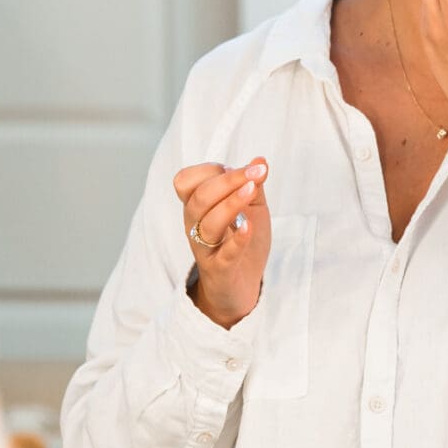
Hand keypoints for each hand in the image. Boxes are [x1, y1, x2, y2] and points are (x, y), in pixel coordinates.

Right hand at [173, 156, 270, 328]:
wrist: (241, 286)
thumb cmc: (241, 242)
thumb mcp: (252, 209)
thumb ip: (253, 185)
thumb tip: (260, 161)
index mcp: (197, 207)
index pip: (187, 181)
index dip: (212, 170)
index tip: (243, 171)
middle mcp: (195, 226)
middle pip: (199, 198)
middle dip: (227, 181)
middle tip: (257, 173)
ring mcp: (205, 249)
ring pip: (208, 223)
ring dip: (230, 204)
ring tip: (252, 192)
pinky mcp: (220, 270)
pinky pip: (224, 255)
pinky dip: (236, 240)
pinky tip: (248, 227)